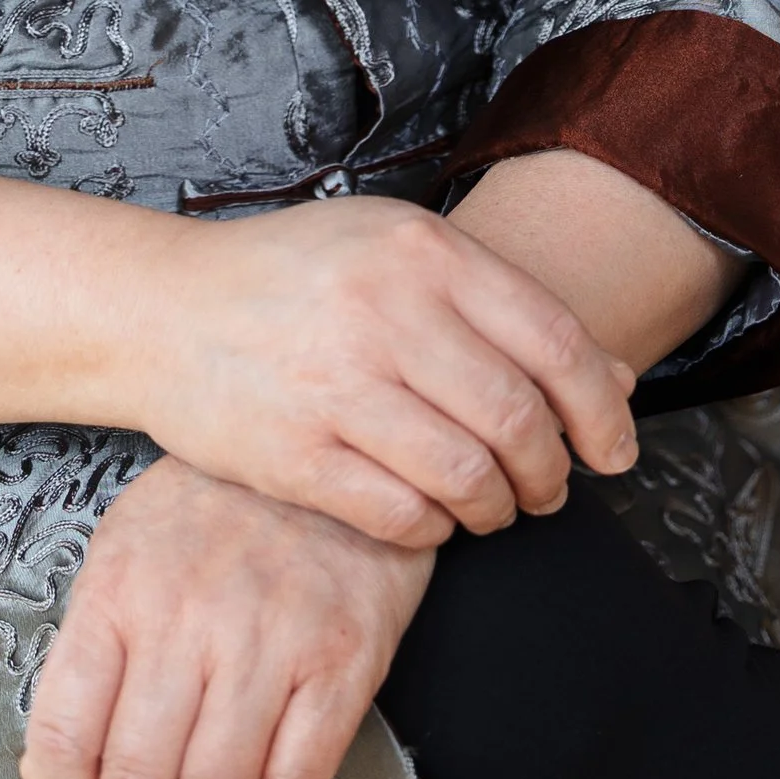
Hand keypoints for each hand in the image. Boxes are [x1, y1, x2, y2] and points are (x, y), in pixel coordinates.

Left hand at [21, 456, 434, 778]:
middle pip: (137, 777)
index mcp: (119, 588)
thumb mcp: (129, 552)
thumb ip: (89, 654)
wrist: (330, 439)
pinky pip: (297, 775)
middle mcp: (186, 613)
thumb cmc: (218, 505)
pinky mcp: (343, 654)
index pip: (65, 731)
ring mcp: (268, 634)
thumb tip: (46, 769)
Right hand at [147, 192, 637, 549]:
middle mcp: (383, 309)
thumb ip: (501, 306)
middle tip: (548, 489)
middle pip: (518, 418)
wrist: (164, 308)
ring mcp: (336, 383)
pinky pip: (403, 515)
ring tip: (490, 506)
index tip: (615, 448)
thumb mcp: (397, 253)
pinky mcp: (295, 453)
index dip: (602, 408)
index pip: (553, 340)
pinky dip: (434, 528)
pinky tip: (428, 514)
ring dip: (497, 509)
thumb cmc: (294, 279)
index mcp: (420, 249)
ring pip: (468, 477)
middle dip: (551, 473)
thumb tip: (615, 376)